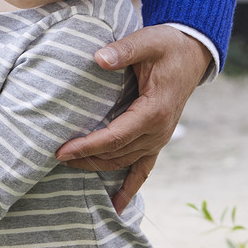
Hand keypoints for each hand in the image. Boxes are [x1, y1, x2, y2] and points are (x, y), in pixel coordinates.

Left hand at [55, 26, 211, 214]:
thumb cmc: (167, 46)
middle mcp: (159, 131)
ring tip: (69, 166)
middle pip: (117, 154)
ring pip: (125, 162)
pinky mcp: (158, 139)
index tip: (62, 150)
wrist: (192, 53)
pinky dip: (130, 188)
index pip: (115, 137)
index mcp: (154, 111)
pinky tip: (117, 206)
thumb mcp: (147, 41)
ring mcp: (160, 138)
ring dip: (98, 167)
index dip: (88, 146)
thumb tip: (99, 59)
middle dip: (86, 158)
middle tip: (56, 156)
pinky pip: (144, 169)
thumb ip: (123, 51)